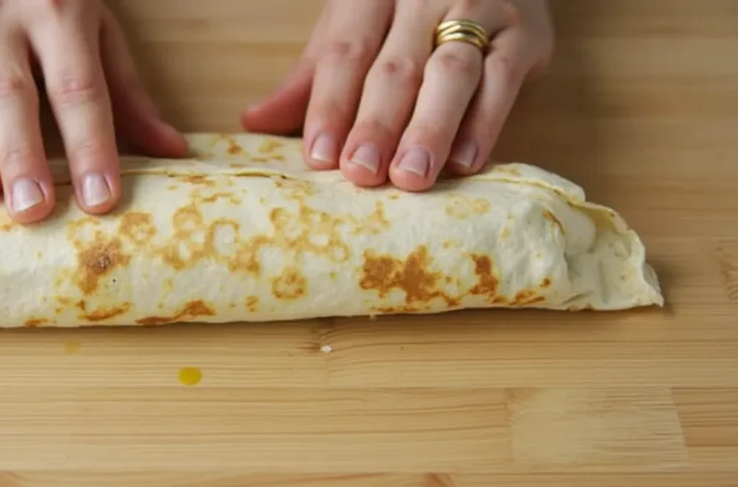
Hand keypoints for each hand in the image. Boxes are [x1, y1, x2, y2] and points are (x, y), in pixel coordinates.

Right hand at [0, 0, 187, 223]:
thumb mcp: (97, 30)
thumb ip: (127, 93)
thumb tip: (171, 152)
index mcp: (59, 16)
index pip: (77, 89)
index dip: (90, 145)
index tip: (100, 199)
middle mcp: (0, 18)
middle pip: (10, 94)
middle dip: (22, 154)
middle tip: (34, 210)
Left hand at [241, 0, 553, 190]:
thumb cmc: (407, 9)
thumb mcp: (353, 28)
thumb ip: (312, 77)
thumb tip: (254, 122)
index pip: (346, 52)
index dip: (330, 106)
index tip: (319, 158)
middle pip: (396, 67)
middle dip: (377, 124)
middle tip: (362, 174)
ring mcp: (479, 10)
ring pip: (450, 73)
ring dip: (430, 127)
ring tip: (411, 176)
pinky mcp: (524, 34)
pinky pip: (502, 80)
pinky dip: (484, 123)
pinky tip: (465, 162)